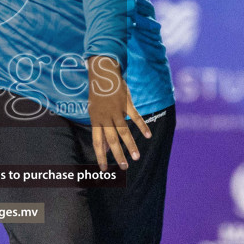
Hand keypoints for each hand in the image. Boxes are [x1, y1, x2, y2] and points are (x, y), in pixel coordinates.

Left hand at [86, 54, 151, 171]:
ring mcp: (116, 110)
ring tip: (136, 157)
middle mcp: (105, 117)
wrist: (102, 74)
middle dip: (118, 155)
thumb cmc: (98, 96)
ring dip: (131, 145)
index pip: (97, 142)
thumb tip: (104, 149)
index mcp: (96, 120)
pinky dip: (142, 126)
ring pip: (124, 131)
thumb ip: (100, 131)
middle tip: (124, 167)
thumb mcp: (95, 113)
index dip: (100, 156)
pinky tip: (148, 135)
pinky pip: (135, 116)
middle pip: (112, 139)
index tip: (104, 169)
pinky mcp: (126, 103)